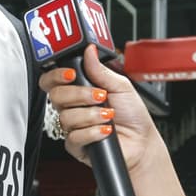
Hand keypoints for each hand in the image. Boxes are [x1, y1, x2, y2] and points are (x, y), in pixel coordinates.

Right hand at [39, 46, 161, 174]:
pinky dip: (91, 132)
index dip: (56, 76)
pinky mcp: (76, 145)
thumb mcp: (120, 86)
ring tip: (108, 115)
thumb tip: (89, 51)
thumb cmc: (132, 114)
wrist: (142, 141)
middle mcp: (73, 107)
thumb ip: (100, 70)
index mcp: (79, 89)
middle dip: (79, 95)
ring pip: (66, 117)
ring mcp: (73, 126)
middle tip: (100, 96)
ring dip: (90, 115)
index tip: (72, 75)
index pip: (53, 80)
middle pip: (56, 96)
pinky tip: (105, 130)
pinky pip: (73, 137)